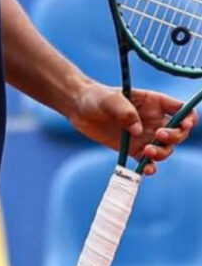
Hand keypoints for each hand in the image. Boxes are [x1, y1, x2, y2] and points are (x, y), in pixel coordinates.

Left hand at [68, 81, 198, 175]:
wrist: (78, 108)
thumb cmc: (95, 97)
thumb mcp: (108, 99)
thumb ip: (124, 111)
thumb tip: (138, 130)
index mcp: (153, 102)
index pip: (180, 109)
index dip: (188, 118)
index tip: (182, 124)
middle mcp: (152, 120)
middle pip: (178, 132)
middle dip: (174, 136)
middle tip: (159, 135)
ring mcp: (144, 136)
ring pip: (165, 149)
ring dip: (162, 153)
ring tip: (146, 151)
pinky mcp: (133, 149)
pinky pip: (148, 162)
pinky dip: (150, 167)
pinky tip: (145, 168)